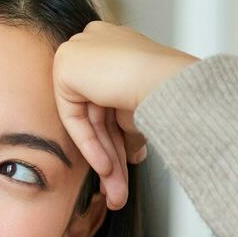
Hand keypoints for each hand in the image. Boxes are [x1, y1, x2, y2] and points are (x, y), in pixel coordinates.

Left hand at [52, 21, 198, 209]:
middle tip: (120, 187)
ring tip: (117, 191)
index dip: (122, 137)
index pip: (112, 101)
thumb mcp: (146, 110)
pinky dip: (89, 145)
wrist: (169, 80)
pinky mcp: (66, 66)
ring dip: (105, 159)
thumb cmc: (171, 89)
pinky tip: (106, 169)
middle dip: (112, 155)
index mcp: (118, 45)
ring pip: (90, 120)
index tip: (131, 162)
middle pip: (101, 114)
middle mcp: (96, 44)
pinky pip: (74, 117)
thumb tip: (131, 152)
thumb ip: (130, 125)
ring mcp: (79, 52)